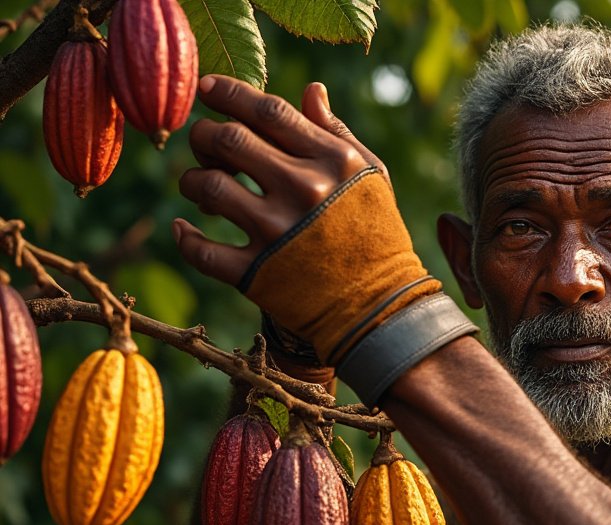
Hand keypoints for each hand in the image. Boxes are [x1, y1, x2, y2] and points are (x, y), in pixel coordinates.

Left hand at [175, 75, 384, 284]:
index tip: (208, 89)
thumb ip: (337, 133)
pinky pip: (201, 249)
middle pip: (229, 139)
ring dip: (192, 181)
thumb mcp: (371, 177)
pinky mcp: (258, 273)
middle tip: (204, 144)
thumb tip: (310, 90)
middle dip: (204, 135)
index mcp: (333, 161)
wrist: (382, 305)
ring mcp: (278, 232)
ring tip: (198, 186)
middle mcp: (304, 190)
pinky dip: (185, 237)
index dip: (230, 93)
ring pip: (208, 186)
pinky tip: (185, 229)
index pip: (270, 111)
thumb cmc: (376, 234)